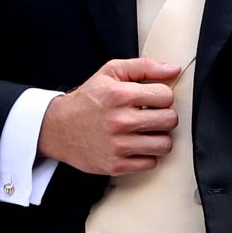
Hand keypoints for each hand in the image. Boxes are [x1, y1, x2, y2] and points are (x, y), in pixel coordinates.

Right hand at [37, 58, 183, 175]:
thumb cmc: (88, 99)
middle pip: (170, 120)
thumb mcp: (110, 73)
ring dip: (158, 138)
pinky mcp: (116, 165)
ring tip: (145, 132)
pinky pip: (151, 163)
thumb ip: (143, 67)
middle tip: (150, 116)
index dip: (161, 96)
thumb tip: (174, 69)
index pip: (166, 96)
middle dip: (163, 116)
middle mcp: (119, 120)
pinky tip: (135, 146)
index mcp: (119, 95)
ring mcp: (118, 145)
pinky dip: (146, 155)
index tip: (151, 100)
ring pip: (165, 144)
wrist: (57, 128)